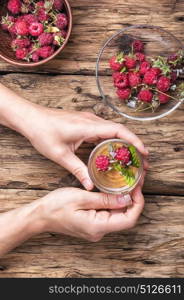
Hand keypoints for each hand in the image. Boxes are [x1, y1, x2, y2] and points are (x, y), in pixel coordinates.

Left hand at [25, 108, 147, 189]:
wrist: (30, 117)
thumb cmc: (42, 132)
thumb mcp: (60, 155)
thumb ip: (77, 170)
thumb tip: (90, 186)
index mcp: (87, 126)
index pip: (118, 131)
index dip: (133, 140)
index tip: (144, 152)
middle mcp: (91, 120)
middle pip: (120, 131)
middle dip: (134, 145)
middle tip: (142, 162)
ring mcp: (88, 120)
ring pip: (113, 130)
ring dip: (125, 142)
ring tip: (133, 159)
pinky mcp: (85, 122)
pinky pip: (104, 131)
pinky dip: (114, 141)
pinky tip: (114, 152)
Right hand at [41, 177, 144, 241]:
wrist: (40, 216)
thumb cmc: (56, 206)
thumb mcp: (81, 198)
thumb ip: (105, 199)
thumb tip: (127, 198)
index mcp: (98, 227)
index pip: (128, 220)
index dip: (137, 204)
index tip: (137, 188)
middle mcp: (99, 231)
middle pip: (125, 217)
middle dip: (132, 199)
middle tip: (133, 181)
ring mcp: (96, 229)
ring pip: (117, 215)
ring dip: (123, 200)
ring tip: (125, 183)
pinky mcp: (92, 224)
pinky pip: (108, 214)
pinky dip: (113, 202)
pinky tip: (112, 190)